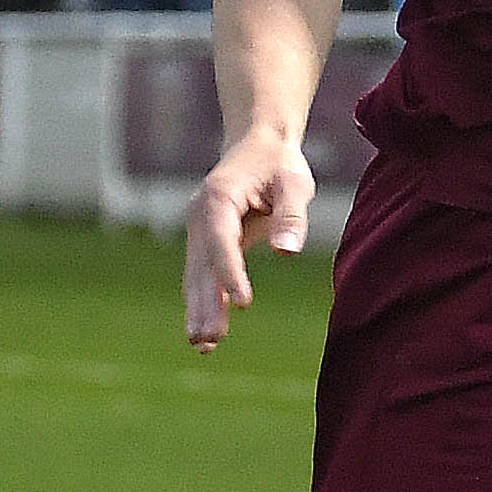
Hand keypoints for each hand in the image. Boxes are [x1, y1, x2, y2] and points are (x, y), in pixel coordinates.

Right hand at [184, 125, 315, 351]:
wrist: (258, 146)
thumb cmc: (280, 165)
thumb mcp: (294, 183)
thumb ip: (291, 216)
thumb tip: (287, 252)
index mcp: (219, 198)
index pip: (222, 242)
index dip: (230, 273)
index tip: (242, 303)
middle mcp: (201, 216)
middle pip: (202, 265)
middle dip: (205, 303)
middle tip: (209, 338)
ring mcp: (199, 230)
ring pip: (197, 276)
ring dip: (200, 310)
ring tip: (203, 345)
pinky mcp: (206, 242)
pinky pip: (202, 276)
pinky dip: (204, 303)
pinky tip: (206, 333)